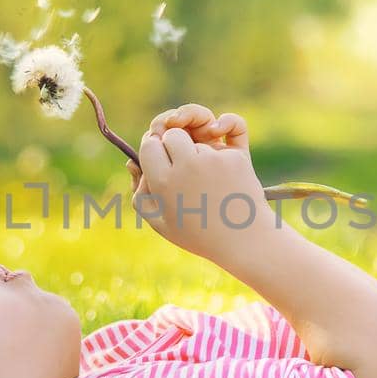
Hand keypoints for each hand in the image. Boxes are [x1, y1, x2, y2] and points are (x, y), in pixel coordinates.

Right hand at [126, 103, 274, 261]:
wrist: (244, 242)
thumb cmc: (198, 235)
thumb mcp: (159, 222)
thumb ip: (140, 192)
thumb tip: (132, 162)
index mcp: (164, 181)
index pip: (149, 144)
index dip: (154, 151)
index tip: (162, 162)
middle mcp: (188, 165)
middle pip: (172, 134)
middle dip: (176, 146)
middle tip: (183, 169)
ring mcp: (214, 159)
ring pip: (198, 138)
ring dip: (199, 153)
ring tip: (208, 185)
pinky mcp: (236, 157)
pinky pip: (221, 142)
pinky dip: (221, 157)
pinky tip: (224, 182)